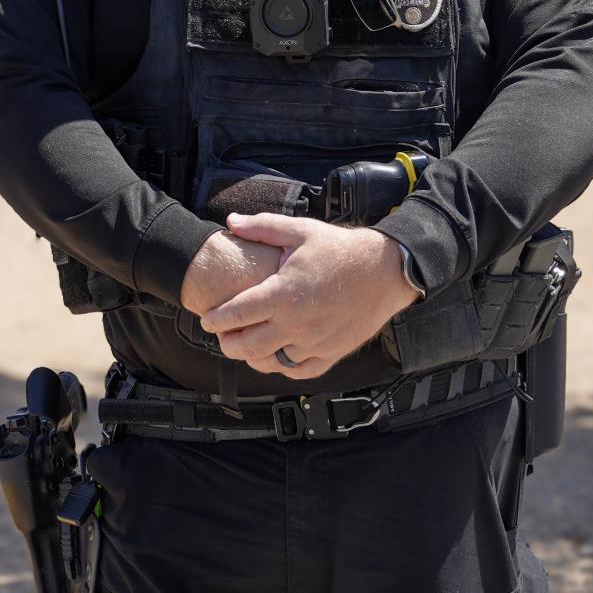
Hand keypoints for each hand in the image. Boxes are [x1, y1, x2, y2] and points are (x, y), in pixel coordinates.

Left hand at [195, 214, 418, 379]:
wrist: (385, 271)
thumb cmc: (341, 250)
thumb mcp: (300, 230)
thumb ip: (263, 227)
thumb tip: (231, 222)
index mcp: (283, 293)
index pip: (237, 313)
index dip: (217, 319)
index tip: (207, 320)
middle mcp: (296, 322)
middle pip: (248, 346)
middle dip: (229, 344)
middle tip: (222, 337)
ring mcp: (314, 341)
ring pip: (272, 362)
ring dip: (253, 357)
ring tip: (245, 347)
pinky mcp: (332, 352)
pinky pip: (300, 370)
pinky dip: (284, 367)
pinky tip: (277, 357)